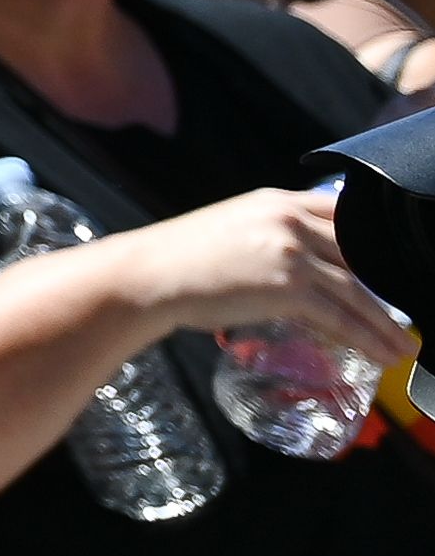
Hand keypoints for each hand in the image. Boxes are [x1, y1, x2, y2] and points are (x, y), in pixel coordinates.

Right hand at [101, 188, 413, 367]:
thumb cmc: (182, 257)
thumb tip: (296, 263)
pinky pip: (341, 317)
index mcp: (275, 201)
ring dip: (388, 324)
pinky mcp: (288, 286)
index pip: (343, 212)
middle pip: (360, 253)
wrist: (150, 274)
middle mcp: (288, 220)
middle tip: (407, 312)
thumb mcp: (232, 228)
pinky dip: (368, 339)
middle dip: (390, 286)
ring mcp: (290, 252)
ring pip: (358, 291)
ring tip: (404, 346)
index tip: (391, 267)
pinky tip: (381, 354)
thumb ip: (269, 236)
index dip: (374, 241)